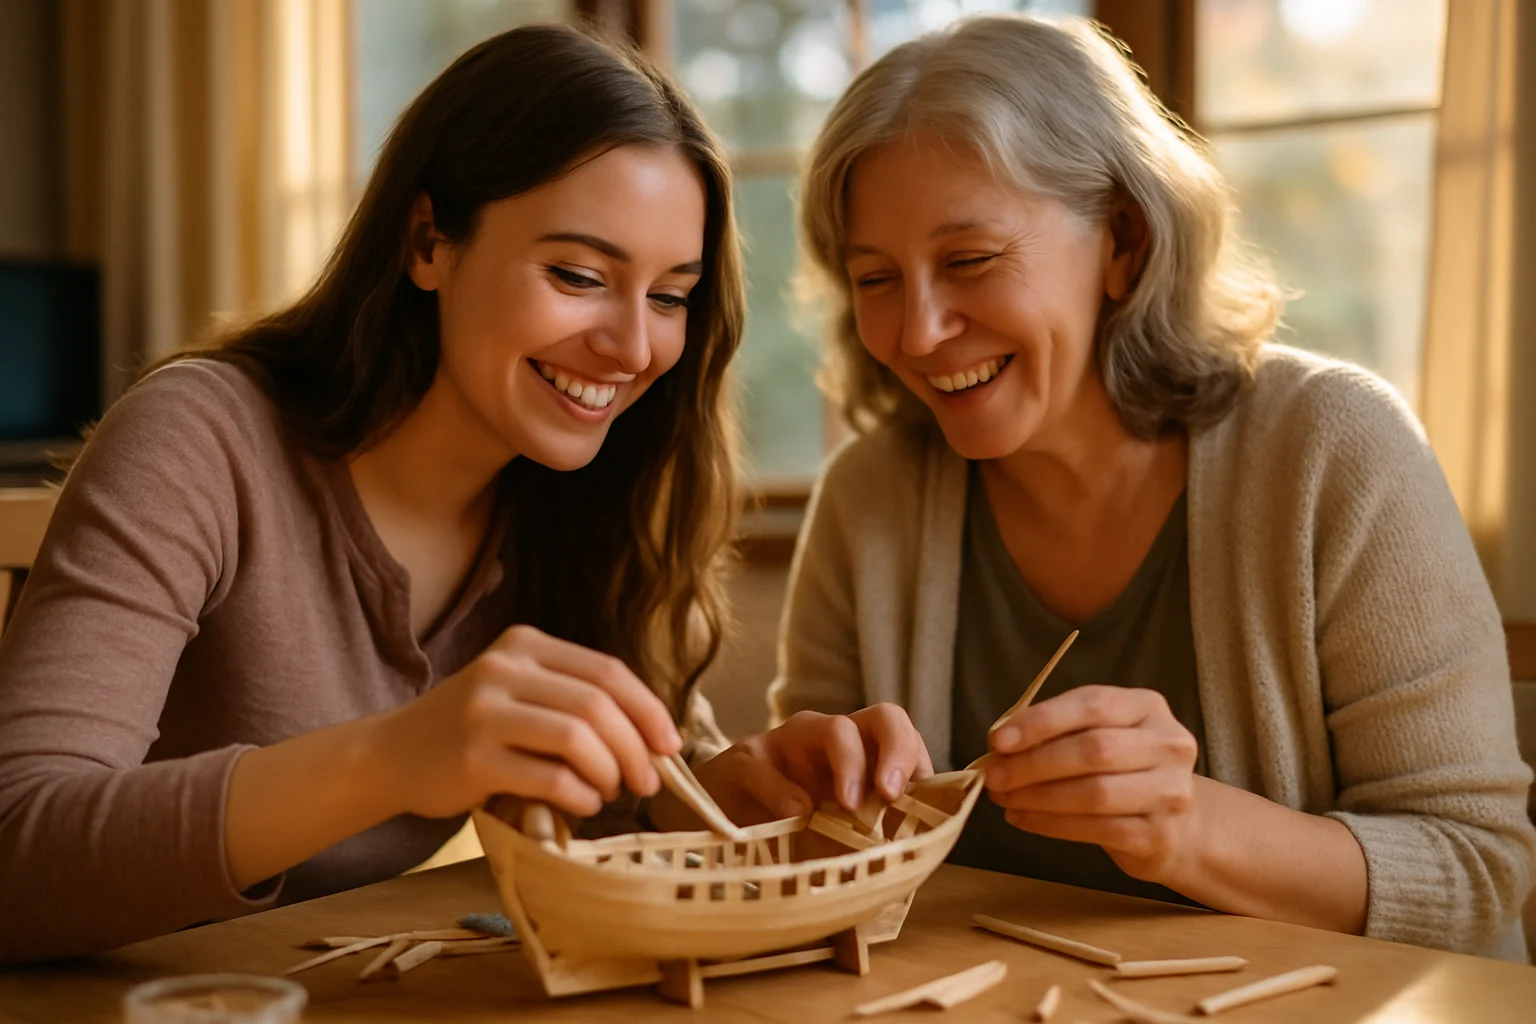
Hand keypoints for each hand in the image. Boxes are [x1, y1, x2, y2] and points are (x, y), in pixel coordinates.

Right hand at [366, 625, 681, 819]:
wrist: (392, 753)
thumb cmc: (472, 729)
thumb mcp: (518, 691)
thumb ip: (573, 699)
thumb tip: (653, 737)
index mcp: (525, 645)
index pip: (607, 671)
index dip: (648, 710)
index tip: (670, 744)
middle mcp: (504, 669)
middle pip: (597, 705)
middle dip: (635, 748)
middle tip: (647, 782)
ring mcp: (484, 713)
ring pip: (577, 738)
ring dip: (608, 772)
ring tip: (610, 792)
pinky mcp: (472, 759)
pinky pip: (548, 778)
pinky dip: (579, 795)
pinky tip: (582, 804)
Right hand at [684, 704, 933, 825]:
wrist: (711, 826)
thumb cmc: (783, 831)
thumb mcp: (832, 836)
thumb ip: (865, 840)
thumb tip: (909, 862)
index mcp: (859, 756)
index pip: (904, 740)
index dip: (920, 766)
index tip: (925, 808)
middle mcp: (830, 740)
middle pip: (883, 716)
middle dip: (898, 749)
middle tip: (891, 793)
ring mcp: (787, 744)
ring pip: (832, 727)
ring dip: (850, 764)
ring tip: (851, 807)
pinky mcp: (745, 760)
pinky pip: (768, 765)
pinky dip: (784, 792)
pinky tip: (793, 819)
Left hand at [986, 686, 1198, 881]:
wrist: (1178, 826)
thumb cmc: (1123, 771)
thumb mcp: (1101, 735)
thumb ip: (1059, 732)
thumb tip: (1001, 746)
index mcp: (1148, 707)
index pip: (1092, 704)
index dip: (1041, 721)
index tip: (999, 740)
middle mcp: (1169, 744)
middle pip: (1093, 749)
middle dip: (1033, 764)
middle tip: (993, 775)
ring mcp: (1170, 792)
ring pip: (1094, 793)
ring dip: (1037, 797)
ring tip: (1004, 799)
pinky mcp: (1158, 835)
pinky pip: (1096, 829)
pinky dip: (1050, 824)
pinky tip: (1023, 819)